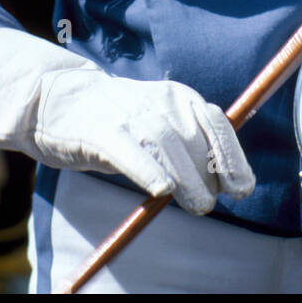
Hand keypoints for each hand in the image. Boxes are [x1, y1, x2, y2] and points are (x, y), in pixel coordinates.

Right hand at [35, 67, 254, 213]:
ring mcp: (128, 113)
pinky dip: (148, 170)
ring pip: (167, 146)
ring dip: (187, 179)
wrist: (60, 98)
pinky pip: (129, 151)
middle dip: (208, 174)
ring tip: (198, 206)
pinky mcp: (100, 131)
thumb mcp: (160, 120)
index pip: (216, 123)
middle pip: (194, 139)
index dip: (232, 156)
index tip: (241, 187)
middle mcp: (159, 101)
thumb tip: (226, 181)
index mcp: (179, 96)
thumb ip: (190, 143)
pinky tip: (160, 189)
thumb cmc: (119, 119)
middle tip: (207, 203)